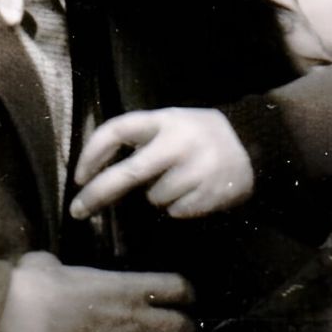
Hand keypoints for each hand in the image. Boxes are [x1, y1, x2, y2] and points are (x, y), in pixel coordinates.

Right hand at [0, 250, 194, 331]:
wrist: (16, 322)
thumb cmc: (32, 288)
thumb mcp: (51, 264)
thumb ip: (59, 266)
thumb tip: (47, 267)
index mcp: (126, 287)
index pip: (177, 287)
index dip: (188, 294)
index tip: (189, 300)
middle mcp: (135, 321)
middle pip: (182, 328)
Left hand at [72, 107, 254, 221]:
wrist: (254, 144)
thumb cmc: (200, 135)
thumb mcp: (172, 124)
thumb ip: (143, 140)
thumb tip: (100, 174)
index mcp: (165, 120)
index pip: (117, 130)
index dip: (93, 153)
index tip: (79, 176)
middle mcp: (178, 143)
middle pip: (127, 173)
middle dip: (97, 194)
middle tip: (77, 211)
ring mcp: (195, 170)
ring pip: (153, 197)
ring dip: (158, 195)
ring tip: (181, 180)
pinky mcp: (208, 194)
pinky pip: (175, 211)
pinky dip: (178, 206)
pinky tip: (194, 191)